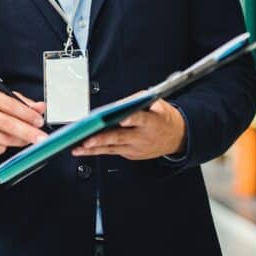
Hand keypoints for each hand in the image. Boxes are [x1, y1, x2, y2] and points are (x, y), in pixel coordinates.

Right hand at [0, 87, 47, 155]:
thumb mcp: (3, 101)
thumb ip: (23, 103)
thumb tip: (40, 107)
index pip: (10, 104)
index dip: (27, 114)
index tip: (39, 121)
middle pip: (8, 123)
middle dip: (28, 132)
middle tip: (41, 138)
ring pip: (4, 139)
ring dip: (19, 141)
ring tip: (24, 139)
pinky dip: (5, 147)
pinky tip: (4, 141)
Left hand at [70, 98, 185, 159]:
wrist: (177, 137)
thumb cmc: (164, 118)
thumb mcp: (157, 103)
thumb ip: (136, 101)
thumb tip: (116, 105)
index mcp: (151, 121)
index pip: (140, 119)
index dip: (131, 119)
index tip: (121, 119)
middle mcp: (142, 137)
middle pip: (120, 138)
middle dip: (103, 139)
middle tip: (88, 139)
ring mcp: (136, 148)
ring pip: (112, 148)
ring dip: (94, 148)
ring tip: (78, 147)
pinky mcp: (131, 154)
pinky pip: (112, 152)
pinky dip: (98, 150)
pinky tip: (84, 149)